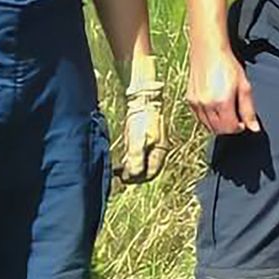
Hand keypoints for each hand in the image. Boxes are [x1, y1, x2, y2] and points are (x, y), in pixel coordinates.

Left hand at [116, 54, 166, 184]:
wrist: (144, 99)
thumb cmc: (142, 118)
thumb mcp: (138, 140)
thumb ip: (135, 159)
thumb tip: (132, 175)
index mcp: (160, 152)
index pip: (151, 173)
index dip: (138, 179)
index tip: (124, 180)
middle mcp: (157, 151)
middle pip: (147, 170)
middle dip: (134, 175)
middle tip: (120, 177)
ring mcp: (151, 145)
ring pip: (141, 163)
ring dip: (130, 169)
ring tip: (118, 171)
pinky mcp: (144, 139)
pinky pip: (138, 155)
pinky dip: (129, 161)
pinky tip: (121, 161)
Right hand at [187, 41, 258, 135]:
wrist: (208, 50)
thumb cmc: (228, 65)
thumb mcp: (244, 86)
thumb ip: (248, 109)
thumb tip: (254, 128)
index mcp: (221, 102)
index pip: (230, 128)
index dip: (239, 128)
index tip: (243, 122)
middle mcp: (206, 105)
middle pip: (218, 129)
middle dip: (229, 128)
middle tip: (236, 118)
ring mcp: (196, 103)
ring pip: (208, 126)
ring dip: (218, 124)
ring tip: (226, 112)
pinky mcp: (190, 99)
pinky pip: (199, 117)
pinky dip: (208, 118)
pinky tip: (215, 108)